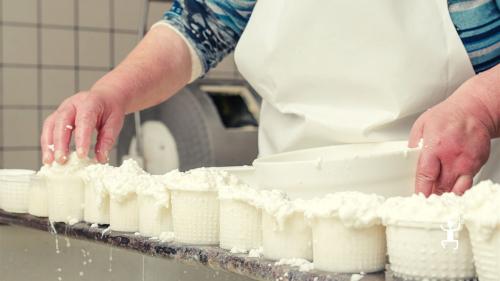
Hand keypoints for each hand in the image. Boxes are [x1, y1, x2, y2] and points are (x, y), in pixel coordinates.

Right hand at [41, 91, 125, 163]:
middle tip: (61, 160)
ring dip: (48, 144)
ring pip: (50, 125)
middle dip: (60, 143)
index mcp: (90, 103)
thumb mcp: (115, 122)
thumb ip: (107, 140)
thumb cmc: (110, 108)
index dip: (81, 138)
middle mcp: (73, 104)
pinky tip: (49, 155)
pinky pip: (48, 128)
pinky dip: (47, 142)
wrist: (105, 96)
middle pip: (62, 122)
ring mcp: (62, 108)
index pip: (84, 121)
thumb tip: (101, 158)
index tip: (81, 155)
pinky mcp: (57, 115)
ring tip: (50, 161)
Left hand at [408, 76, 496, 195]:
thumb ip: (414, 145)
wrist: (474, 110)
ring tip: (439, 194)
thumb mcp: (422, 126)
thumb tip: (407, 159)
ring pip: (457, 189)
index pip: (426, 175)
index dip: (421, 189)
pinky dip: (459, 186)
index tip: (417, 197)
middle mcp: (453, 157)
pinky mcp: (478, 164)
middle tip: (426, 196)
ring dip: (447, 194)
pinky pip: (468, 182)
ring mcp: (468, 162)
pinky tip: (451, 183)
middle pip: (442, 186)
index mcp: (436, 146)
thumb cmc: (448, 116)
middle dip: (433, 194)